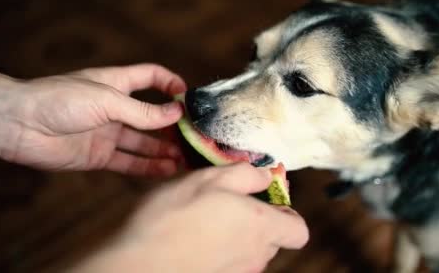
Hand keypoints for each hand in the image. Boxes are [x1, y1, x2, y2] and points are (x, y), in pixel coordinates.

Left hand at [0, 63, 186, 176]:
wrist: (19, 125)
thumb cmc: (59, 100)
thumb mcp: (107, 100)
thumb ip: (142, 112)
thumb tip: (176, 114)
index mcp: (116, 83)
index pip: (150, 77)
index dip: (170, 84)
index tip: (187, 97)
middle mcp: (114, 108)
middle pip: (151, 115)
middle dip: (172, 126)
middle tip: (193, 138)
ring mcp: (107, 133)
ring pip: (143, 142)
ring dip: (163, 150)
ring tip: (185, 159)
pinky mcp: (98, 156)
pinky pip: (128, 162)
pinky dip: (147, 167)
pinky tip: (165, 170)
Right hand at [73, 163, 309, 272]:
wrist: (138, 263)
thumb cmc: (174, 216)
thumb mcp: (209, 178)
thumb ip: (246, 175)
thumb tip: (267, 176)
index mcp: (262, 226)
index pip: (299, 231)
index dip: (287, 214)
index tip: (264, 200)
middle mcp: (256, 256)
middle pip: (273, 240)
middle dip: (257, 221)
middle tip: (227, 203)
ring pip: (249, 252)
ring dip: (236, 236)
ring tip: (204, 220)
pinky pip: (229, 264)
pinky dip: (219, 252)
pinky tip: (194, 240)